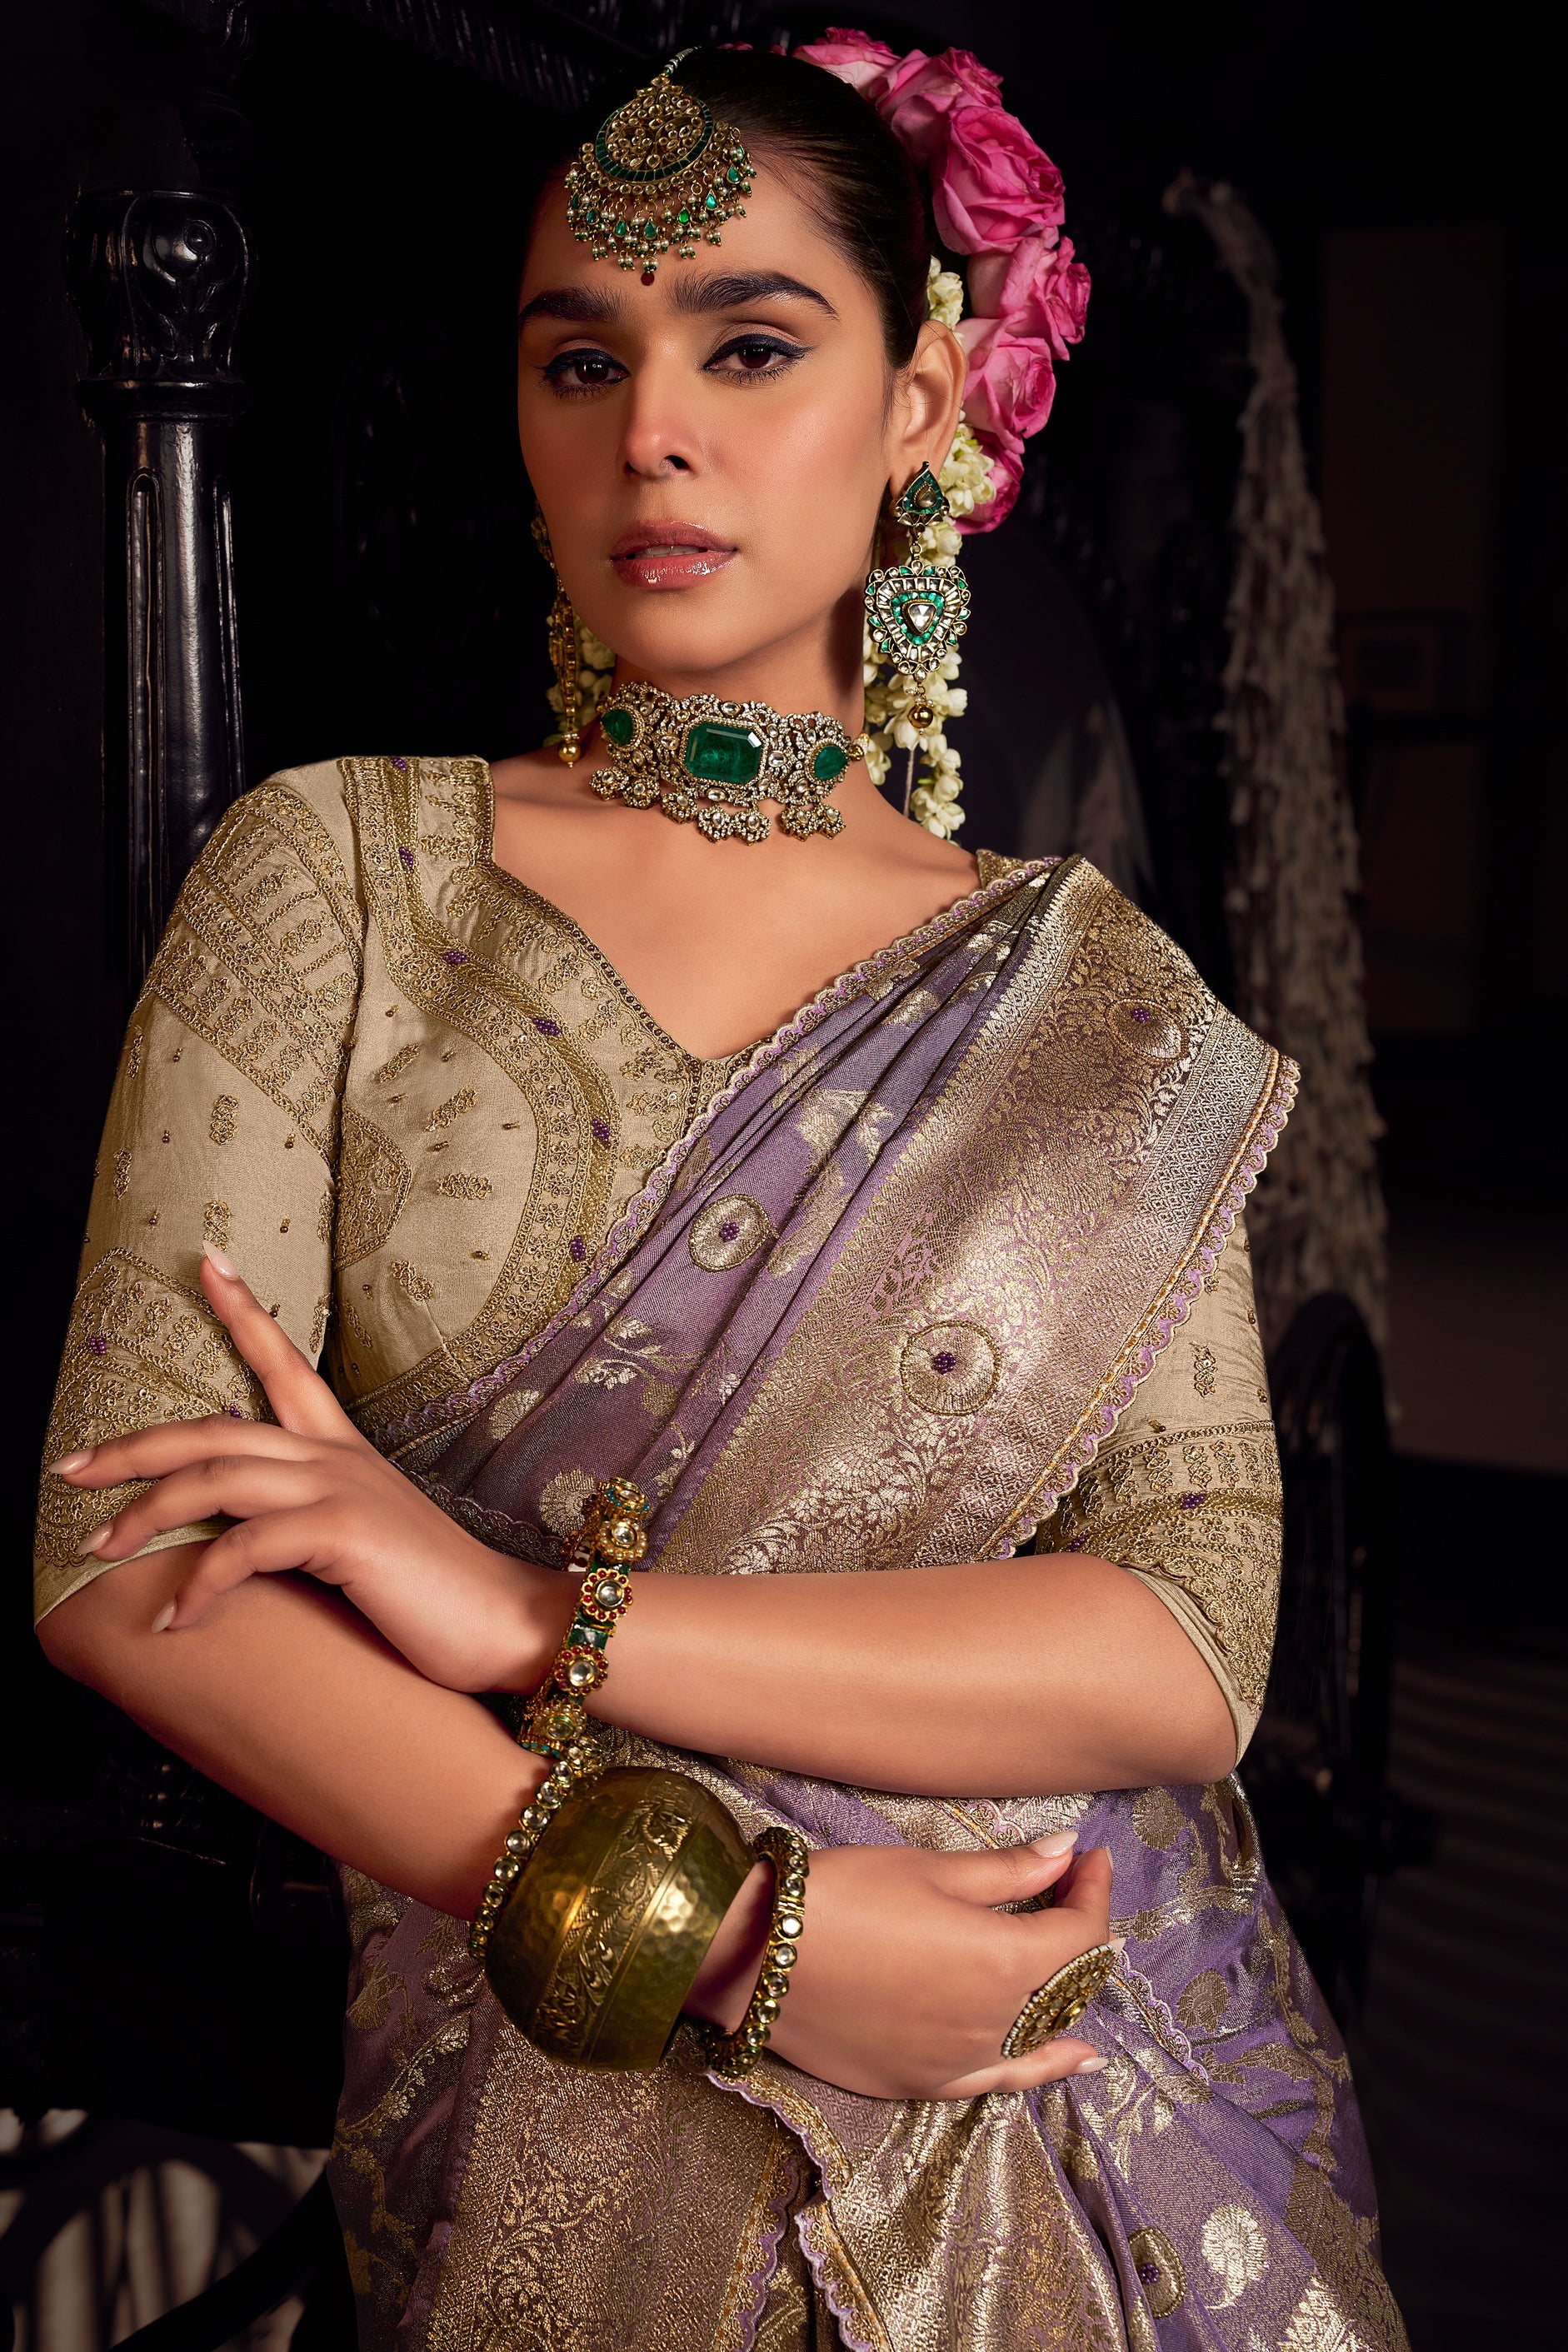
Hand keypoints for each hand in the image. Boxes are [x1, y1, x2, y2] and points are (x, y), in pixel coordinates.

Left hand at [51, 1247, 572, 1690]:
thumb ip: (316, 1525)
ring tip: (96, 1548)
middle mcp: (336, 1459)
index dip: (243, 1310)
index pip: (285, 1362)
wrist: (506, 1621)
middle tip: (67, 1465)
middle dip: (132, 1444)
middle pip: (214, 1429)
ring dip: (144, 1514)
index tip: (206, 1260)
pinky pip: (247, 1548)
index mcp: (343, 1451)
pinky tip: (176, 1620)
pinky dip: (201, 1583)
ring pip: (216, 1477)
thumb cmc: (437, 1594)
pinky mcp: (344, 1535)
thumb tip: (257, 1540)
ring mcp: (340, 1490)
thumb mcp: (368, 1542)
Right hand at [688, 1832, 1115, 2099]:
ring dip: (1066, 1989)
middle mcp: (995, 2023)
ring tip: (1080, 1958)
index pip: (1079, 1931)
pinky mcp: (924, 2082)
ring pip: (1043, 2029)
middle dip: (1080, 1931)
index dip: (1092, 1890)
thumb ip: (1008, 1871)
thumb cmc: (841, 1899)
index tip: (1088, 1859)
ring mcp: (960, 2062)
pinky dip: (1046, 2065)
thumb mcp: (929, 1870)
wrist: (753, 1958)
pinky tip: (1074, 2055)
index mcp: (1003, 1962)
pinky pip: (1004, 2079)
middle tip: (1072, 1890)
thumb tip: (1065, 1853)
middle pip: (1068, 1980)